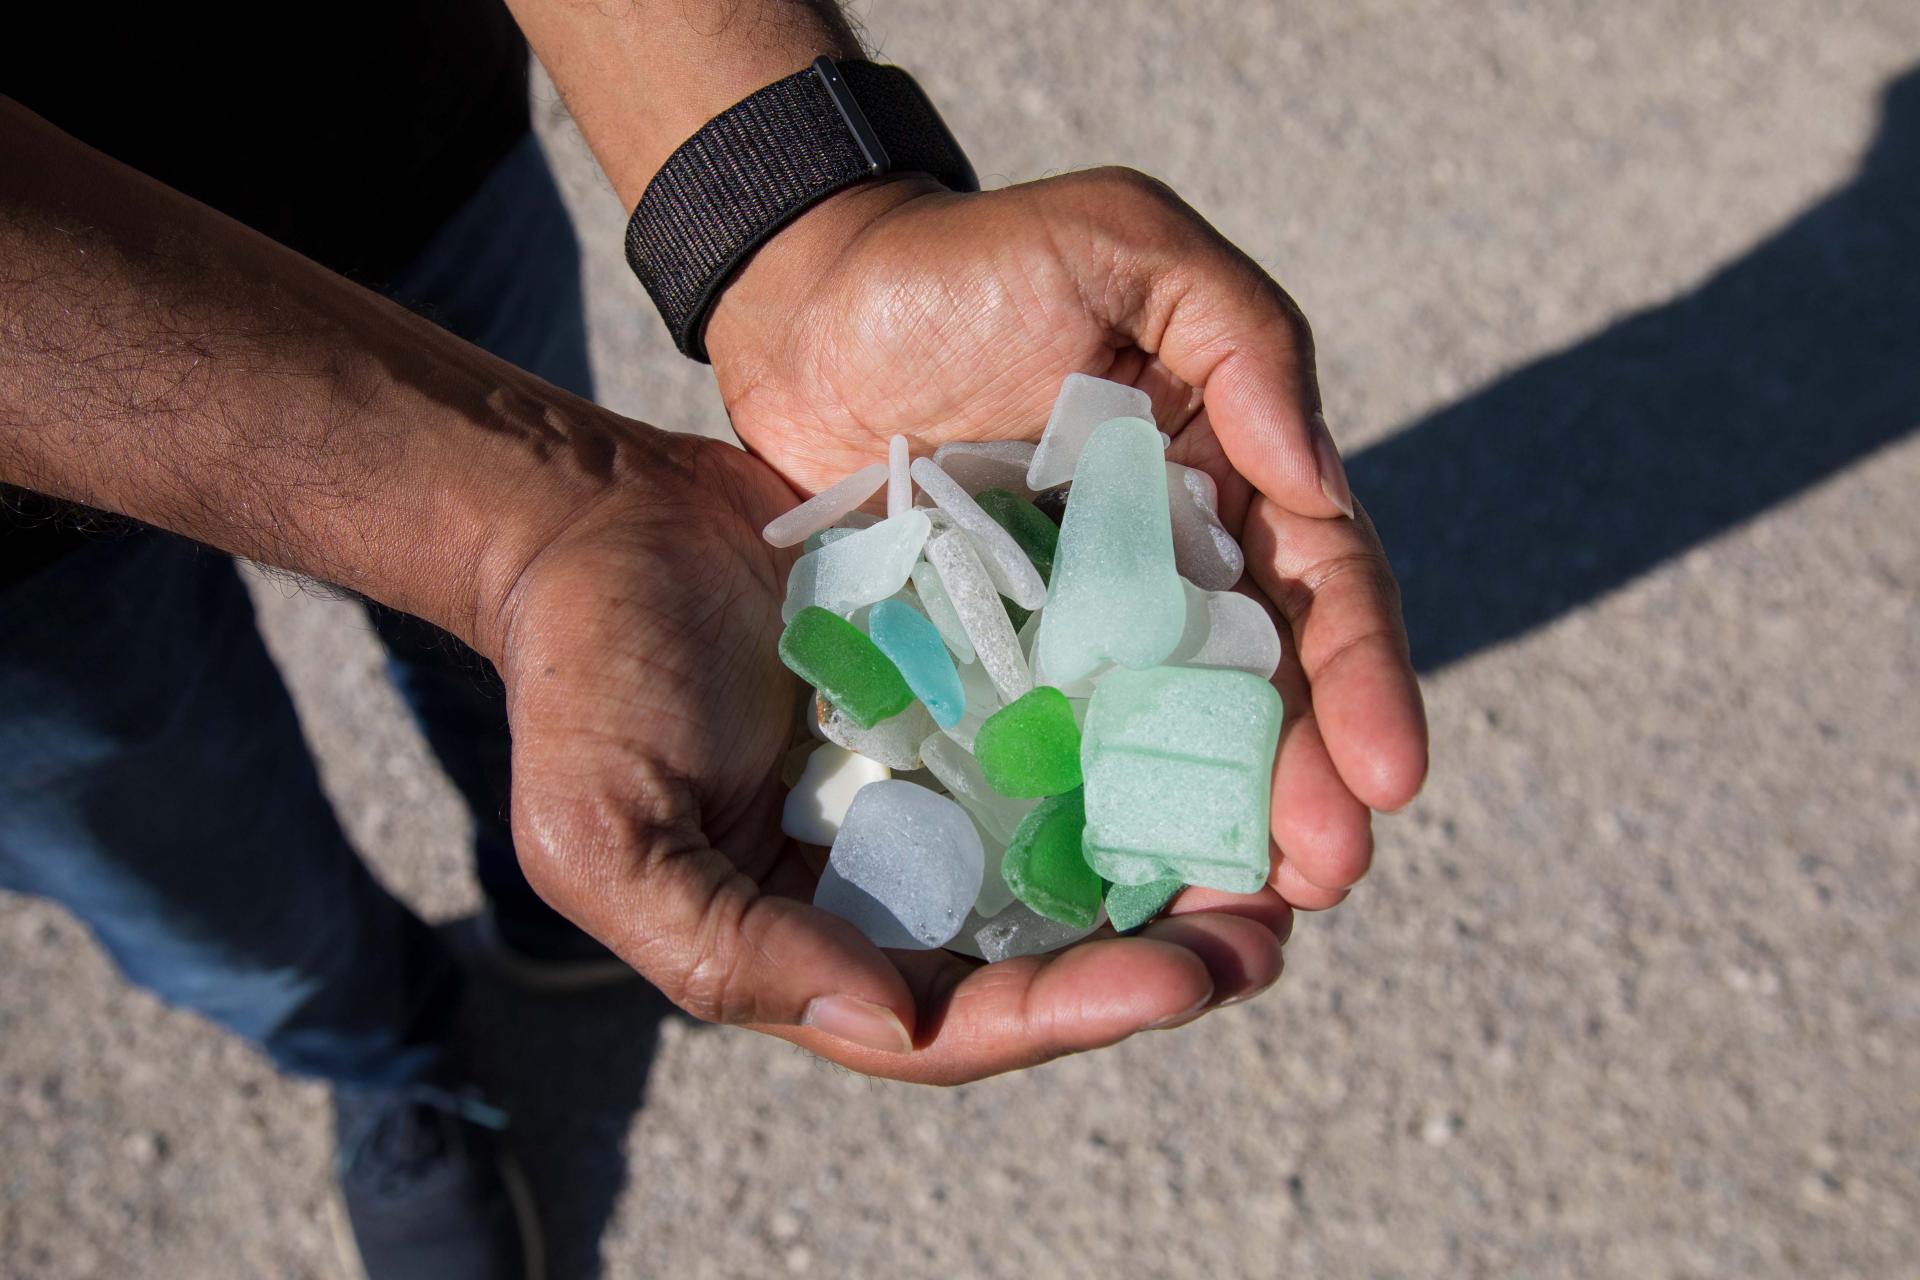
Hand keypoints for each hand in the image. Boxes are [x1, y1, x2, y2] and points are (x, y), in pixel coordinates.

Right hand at [488, 422, 1289, 1082]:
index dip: (1067, 1015)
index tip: (1176, 983)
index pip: (957, 1022)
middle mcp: (897, 882)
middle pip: (1047, 956)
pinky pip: (1069, 739)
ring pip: (1078, 857)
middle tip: (1269, 938)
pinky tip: (1215, 737)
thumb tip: (889, 1022)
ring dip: (1175, 868)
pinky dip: (1138, 752)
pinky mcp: (969, 696)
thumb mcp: (610, 837)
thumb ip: (727, 947)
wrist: (601, 528)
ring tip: (1278, 862)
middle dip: (1160, 961)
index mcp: (819, 942)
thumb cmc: (585, 686)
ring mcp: (939, 789)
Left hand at [705, 170, 1428, 910]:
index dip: (1364, 682)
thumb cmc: (968, 263)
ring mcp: (1080, 628)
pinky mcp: (994, 667)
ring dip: (1214, 829)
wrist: (811, 304)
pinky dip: (1094, 822)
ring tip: (1245, 918)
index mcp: (1227, 478)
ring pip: (1168, 743)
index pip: (1323, 588)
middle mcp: (1171, 568)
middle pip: (1261, 692)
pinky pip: (1054, 754)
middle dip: (1303, 785)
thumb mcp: (1129, 248)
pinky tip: (1115, 895)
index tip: (1387, 777)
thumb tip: (1319, 481)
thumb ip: (1245, 340)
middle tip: (1321, 876)